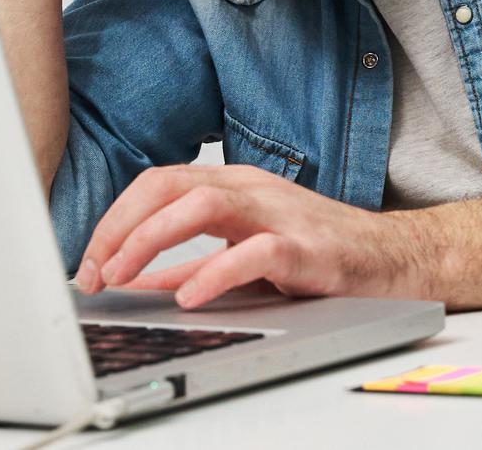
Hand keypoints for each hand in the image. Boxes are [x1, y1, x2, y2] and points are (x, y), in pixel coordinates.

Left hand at [73, 164, 429, 307]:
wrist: (393, 258)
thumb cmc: (321, 252)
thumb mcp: (243, 252)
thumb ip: (189, 264)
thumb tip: (132, 281)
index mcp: (234, 185)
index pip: (156, 184)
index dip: (113, 221)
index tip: (87, 265)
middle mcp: (252, 188)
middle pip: (167, 184)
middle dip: (118, 227)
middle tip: (91, 272)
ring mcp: (280, 212)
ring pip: (202, 203)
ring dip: (149, 239)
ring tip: (122, 276)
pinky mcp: (306, 246)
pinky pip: (254, 251)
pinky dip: (214, 271)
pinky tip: (191, 297)